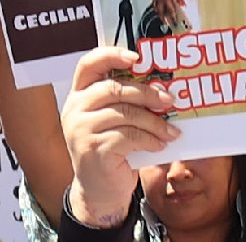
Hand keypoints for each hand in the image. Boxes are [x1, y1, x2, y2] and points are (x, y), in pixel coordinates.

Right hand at [61, 47, 179, 226]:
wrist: (98, 190)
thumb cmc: (111, 149)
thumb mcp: (113, 120)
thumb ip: (124, 101)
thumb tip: (161, 86)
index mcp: (79, 96)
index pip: (88, 64)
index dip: (111, 55)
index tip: (136, 57)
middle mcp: (75, 109)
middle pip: (115, 89)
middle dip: (147, 93)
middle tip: (170, 100)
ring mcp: (81, 130)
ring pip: (126, 114)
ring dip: (154, 121)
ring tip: (170, 130)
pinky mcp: (94, 149)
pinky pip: (129, 136)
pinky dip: (150, 139)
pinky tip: (160, 144)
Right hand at [150, 0, 183, 27]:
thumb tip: (183, 4)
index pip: (170, 10)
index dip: (172, 17)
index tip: (174, 22)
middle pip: (161, 11)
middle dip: (163, 18)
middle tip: (165, 23)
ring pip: (155, 7)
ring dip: (158, 12)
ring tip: (159, 16)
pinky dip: (153, 2)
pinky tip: (154, 3)